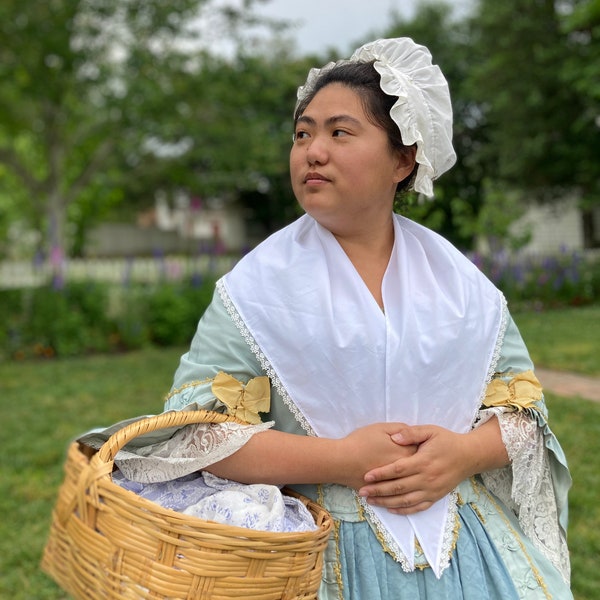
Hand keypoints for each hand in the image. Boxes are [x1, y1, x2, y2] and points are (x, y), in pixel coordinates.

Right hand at [335, 423, 417, 490]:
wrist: (342, 461)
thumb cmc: (361, 441)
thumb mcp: (382, 428)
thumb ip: (401, 429)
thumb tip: (412, 433)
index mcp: (406, 454)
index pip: (423, 451)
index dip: (423, 447)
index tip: (423, 445)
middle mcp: (404, 472)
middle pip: (419, 470)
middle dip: (421, 465)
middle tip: (421, 460)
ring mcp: (395, 485)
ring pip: (410, 485)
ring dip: (413, 481)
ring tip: (414, 476)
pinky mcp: (385, 493)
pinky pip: (398, 496)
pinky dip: (402, 494)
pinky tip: (402, 491)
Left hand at [358, 424, 473, 514]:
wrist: (469, 456)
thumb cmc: (447, 441)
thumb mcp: (430, 431)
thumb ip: (411, 433)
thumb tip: (394, 437)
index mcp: (423, 461)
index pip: (398, 469)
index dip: (381, 473)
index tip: (366, 476)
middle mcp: (427, 478)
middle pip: (398, 487)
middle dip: (378, 490)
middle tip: (362, 492)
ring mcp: (432, 490)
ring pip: (405, 500)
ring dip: (387, 502)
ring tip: (371, 501)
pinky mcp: (436, 497)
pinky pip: (418, 507)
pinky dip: (403, 510)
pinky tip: (391, 510)